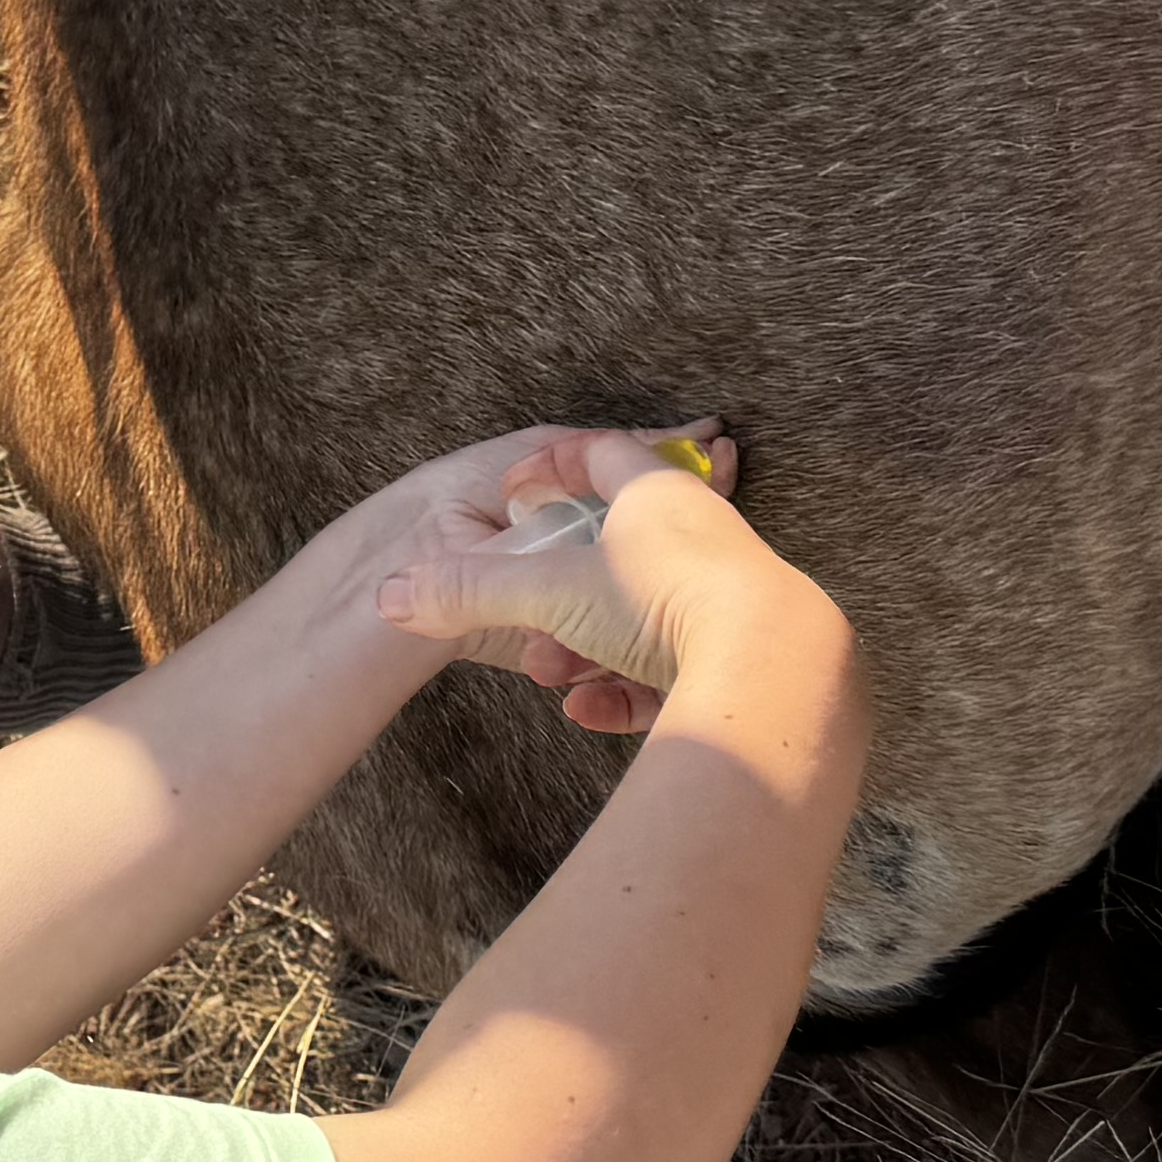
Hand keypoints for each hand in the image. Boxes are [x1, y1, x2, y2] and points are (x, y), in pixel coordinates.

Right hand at [364, 422, 780, 736]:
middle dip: (557, 592)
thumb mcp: (548, 592)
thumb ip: (467, 591)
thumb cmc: (666, 602)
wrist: (770, 672)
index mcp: (655, 494)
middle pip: (613, 548)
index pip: (599, 452)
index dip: (551, 466)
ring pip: (637, 615)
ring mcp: (721, 596)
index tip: (515, 492)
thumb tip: (391, 595)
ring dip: (584, 647)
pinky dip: (625, 689)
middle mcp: (696, 535)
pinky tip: (593, 709)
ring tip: (556, 674)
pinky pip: (669, 669)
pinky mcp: (736, 656)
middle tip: (526, 619)